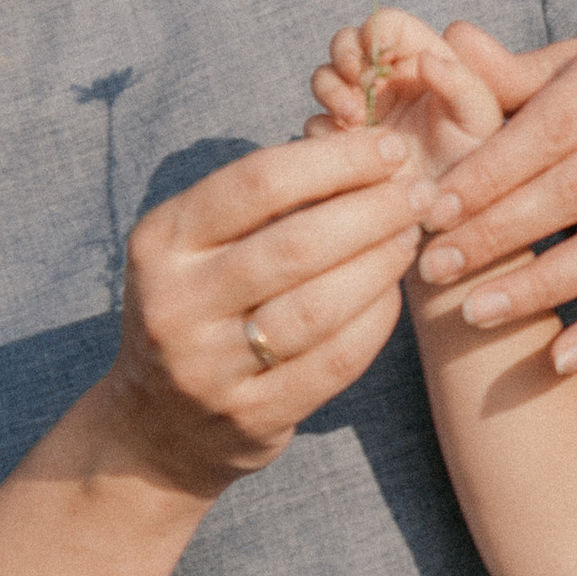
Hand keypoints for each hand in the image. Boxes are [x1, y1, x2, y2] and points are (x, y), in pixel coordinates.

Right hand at [102, 131, 433, 498]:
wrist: (156, 428)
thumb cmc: (200, 308)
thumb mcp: (199, 247)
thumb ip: (264, 203)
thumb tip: (367, 150)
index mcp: (161, 241)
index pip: (257, 183)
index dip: (335, 161)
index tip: (388, 148)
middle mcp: (176, 303)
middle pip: (296, 243)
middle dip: (373, 209)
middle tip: (420, 192)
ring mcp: (210, 367)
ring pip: (319, 307)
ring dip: (382, 263)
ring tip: (411, 236)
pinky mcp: (250, 416)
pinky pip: (334, 361)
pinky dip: (376, 321)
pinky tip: (395, 293)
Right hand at [311, 11, 505, 190]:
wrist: (449, 211)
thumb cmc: (475, 160)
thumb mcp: (479, 119)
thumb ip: (460, 83)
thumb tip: (426, 59)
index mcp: (419, 60)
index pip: (386, 25)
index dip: (376, 32)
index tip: (378, 55)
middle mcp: (385, 80)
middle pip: (345, 44)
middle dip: (345, 58)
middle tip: (358, 83)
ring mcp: (360, 110)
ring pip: (324, 80)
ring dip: (331, 91)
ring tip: (354, 119)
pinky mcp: (342, 142)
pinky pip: (317, 125)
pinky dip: (326, 132)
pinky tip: (350, 150)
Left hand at [408, 25, 576, 373]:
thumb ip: (514, 72)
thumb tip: (445, 47)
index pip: (549, 128)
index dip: (488, 172)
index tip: (433, 209)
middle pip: (576, 190)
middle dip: (499, 234)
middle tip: (434, 268)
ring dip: (544, 287)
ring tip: (477, 312)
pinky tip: (561, 358)